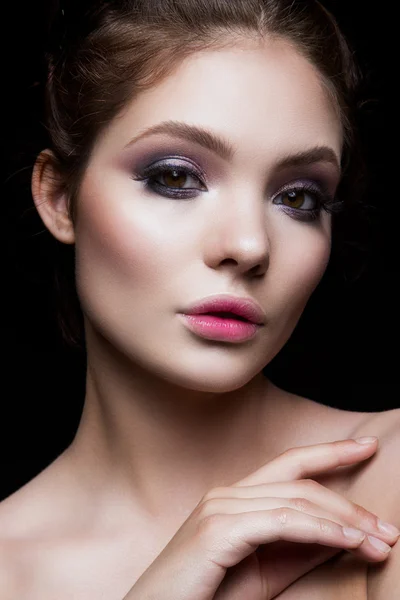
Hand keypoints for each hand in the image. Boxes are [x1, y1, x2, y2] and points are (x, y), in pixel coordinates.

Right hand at [123, 437, 398, 599]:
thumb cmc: (208, 597)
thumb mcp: (266, 574)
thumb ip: (299, 551)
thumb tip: (346, 536)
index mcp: (234, 497)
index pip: (290, 464)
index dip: (330, 452)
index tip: (366, 446)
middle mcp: (226, 493)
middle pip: (301, 484)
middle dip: (349, 504)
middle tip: (387, 530)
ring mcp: (220, 508)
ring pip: (296, 502)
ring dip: (345, 523)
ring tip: (380, 543)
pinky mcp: (218, 531)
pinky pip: (282, 523)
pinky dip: (321, 531)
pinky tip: (349, 543)